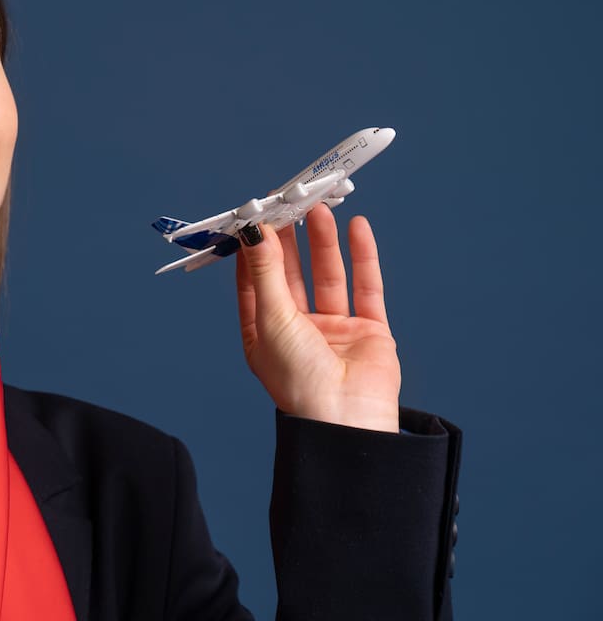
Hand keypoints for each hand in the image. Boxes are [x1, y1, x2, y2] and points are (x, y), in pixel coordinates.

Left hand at [235, 204, 400, 431]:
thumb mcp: (273, 318)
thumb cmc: (298, 379)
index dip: (255, 248)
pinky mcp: (369, 331)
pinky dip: (362, 257)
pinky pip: (366, 287)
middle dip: (291, 239)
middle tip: (289, 202)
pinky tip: (357, 227)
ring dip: (323, 242)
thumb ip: (266, 272)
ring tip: (319, 208)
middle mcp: (297, 331)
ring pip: (327, 276)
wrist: (345, 420)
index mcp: (264, 334)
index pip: (255, 281)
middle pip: (292, 274)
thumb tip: (253, 230)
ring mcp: (334, 331)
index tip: (255, 214)